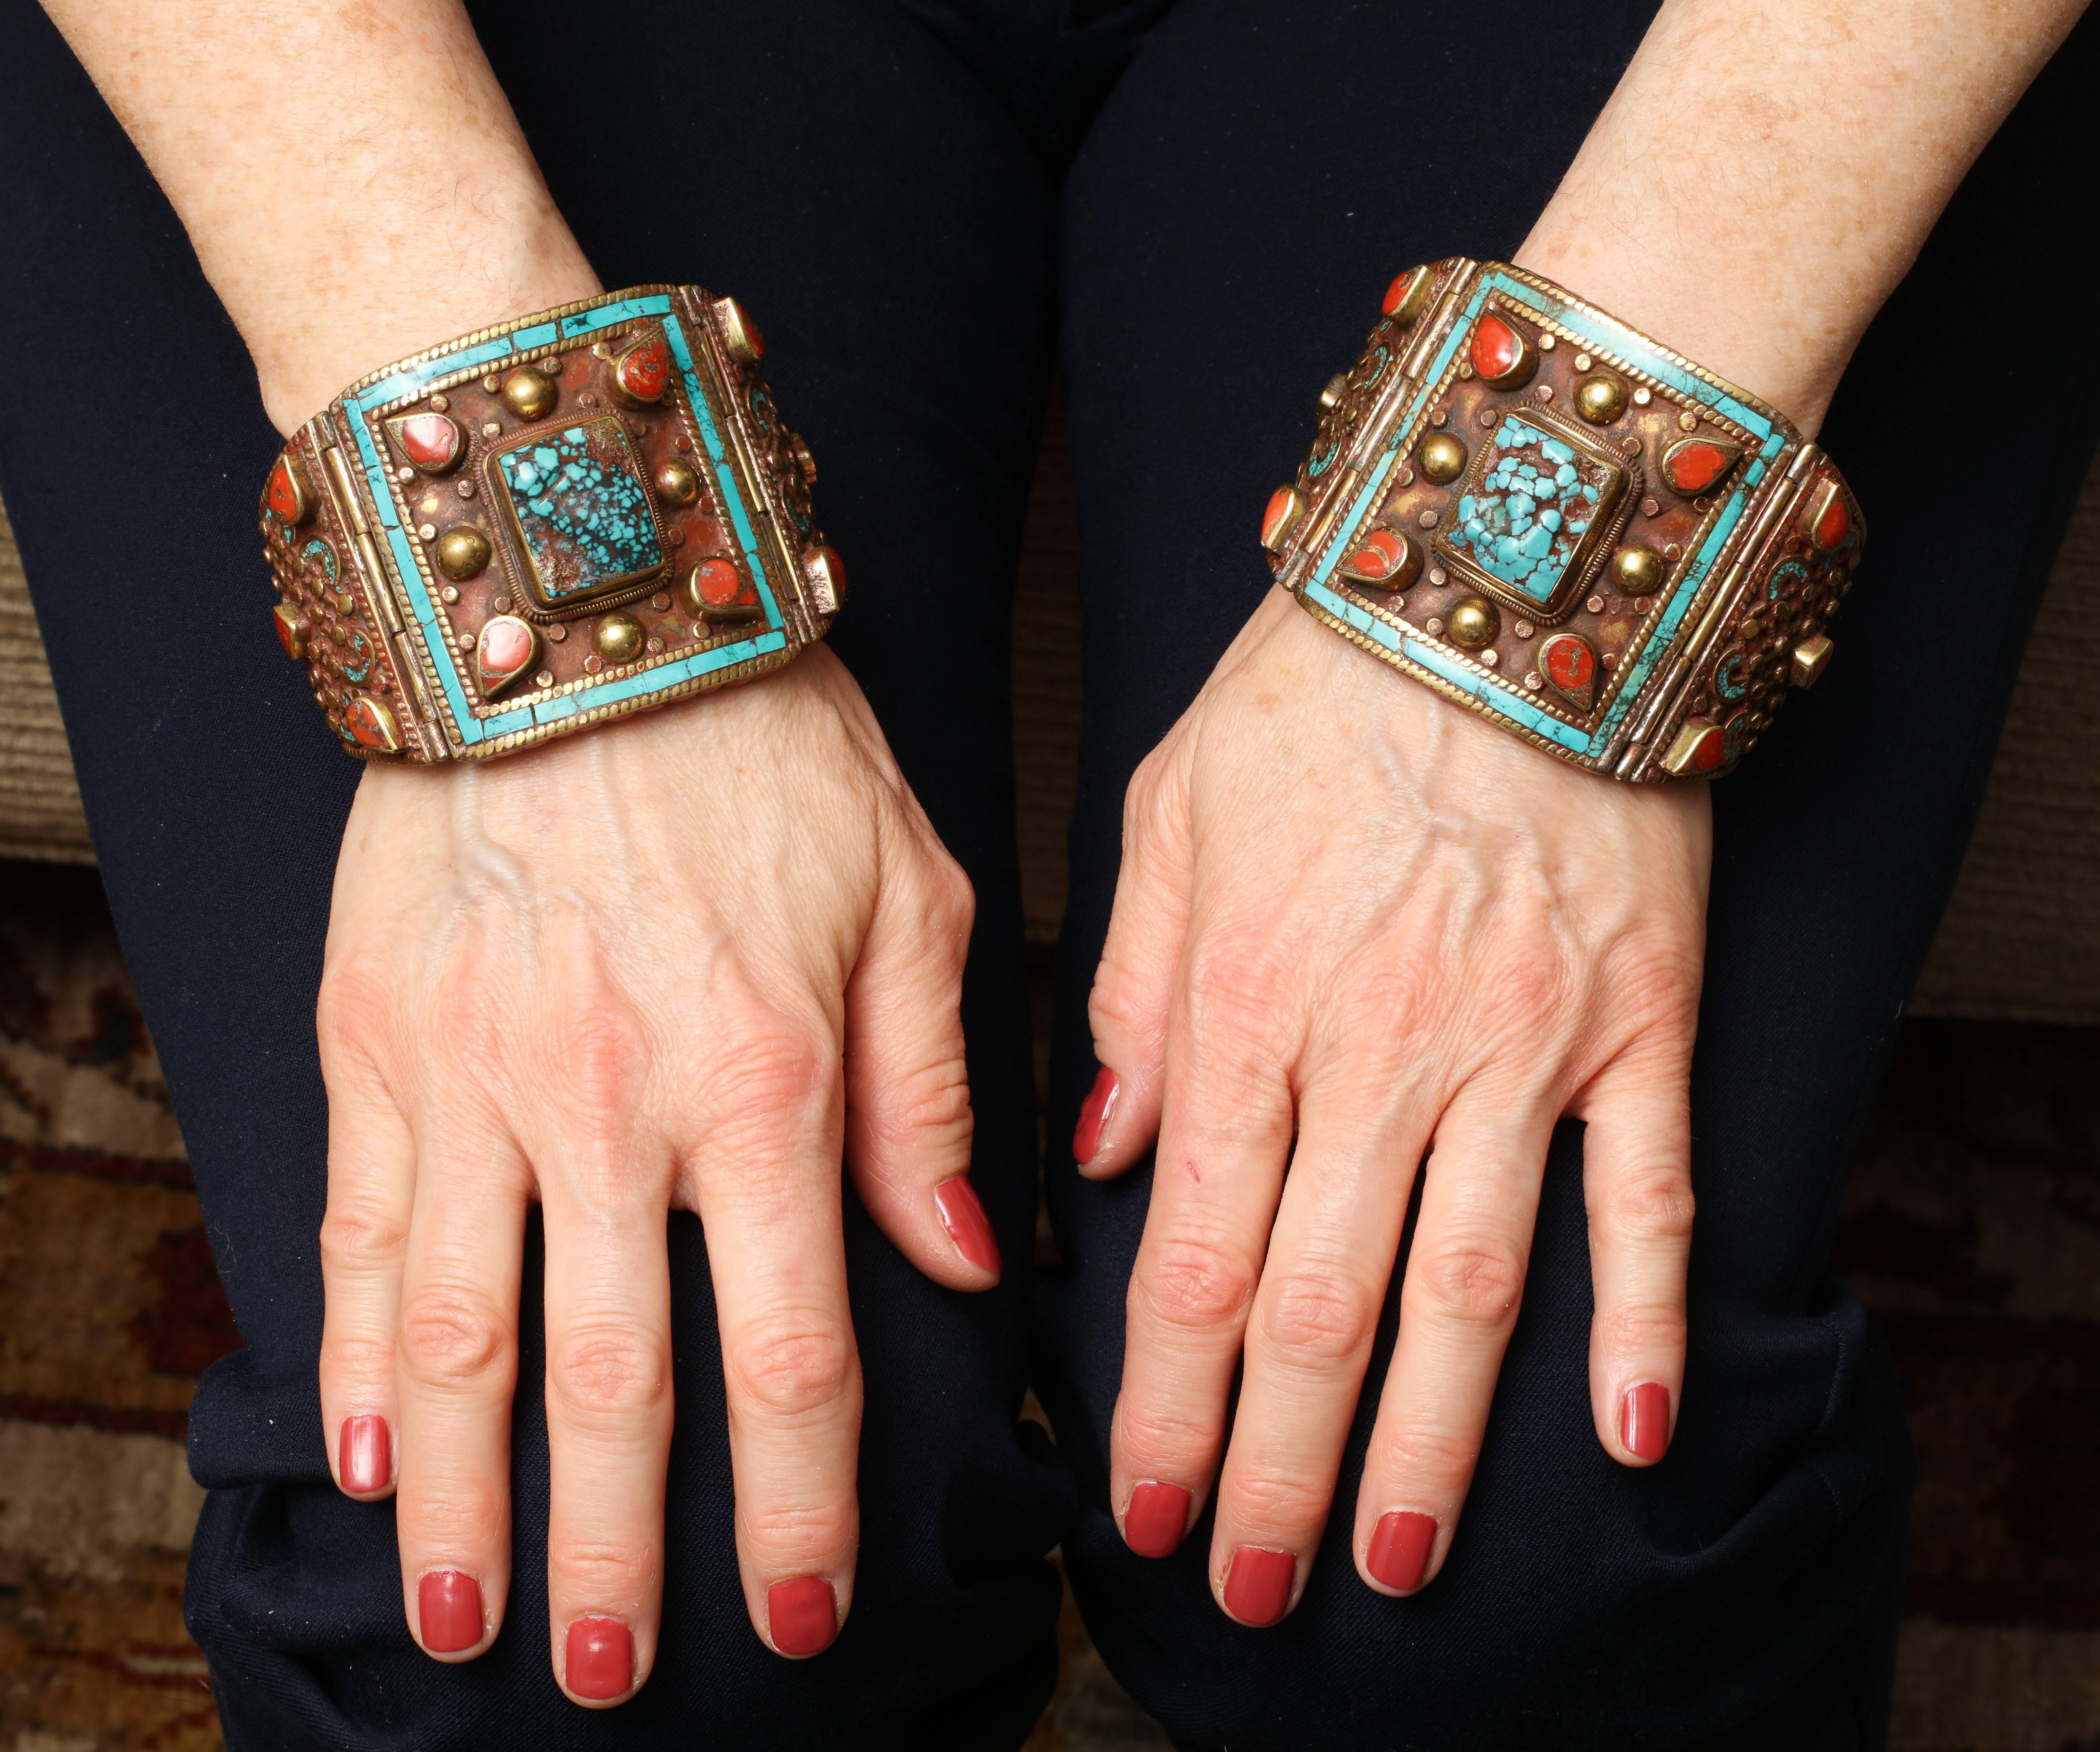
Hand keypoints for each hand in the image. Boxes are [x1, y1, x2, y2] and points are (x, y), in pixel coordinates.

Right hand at [314, 646, 995, 1701]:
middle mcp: (616, 1105)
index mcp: (770, 1079)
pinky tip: (376, 1458)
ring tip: (469, 1619)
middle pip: (618, 1382)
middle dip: (616, 1549)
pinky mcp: (379, 1038)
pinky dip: (364, 1353)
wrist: (583, 611)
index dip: (795, 1503)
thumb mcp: (911, 894)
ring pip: (468, 1339)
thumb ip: (930, 1089)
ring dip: (471, 1498)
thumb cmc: (768, 745)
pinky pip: (363, 1228)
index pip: (791, 1350)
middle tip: (607, 1678)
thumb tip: (966, 1260)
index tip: (794, 1614)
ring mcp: (477, 1077)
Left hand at [1079, 590, 1707, 1623]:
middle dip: (1275, 1466)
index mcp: (1252, 1003)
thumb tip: (1102, 1160)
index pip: (1199, 1254)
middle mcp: (1386, 1050)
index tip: (1138, 1506)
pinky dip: (1643, 1321)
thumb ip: (1131, 995)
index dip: (1167, 1401)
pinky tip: (1625, 1438)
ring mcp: (1526, 1045)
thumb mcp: (1166, 817)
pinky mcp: (1643, 1022)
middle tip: (1247, 1588)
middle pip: (1321, 1306)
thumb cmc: (1313, 693)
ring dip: (1429, 1444)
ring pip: (1470, 1289)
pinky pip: (1648, 1198)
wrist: (1497, 580)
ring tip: (1392, 1562)